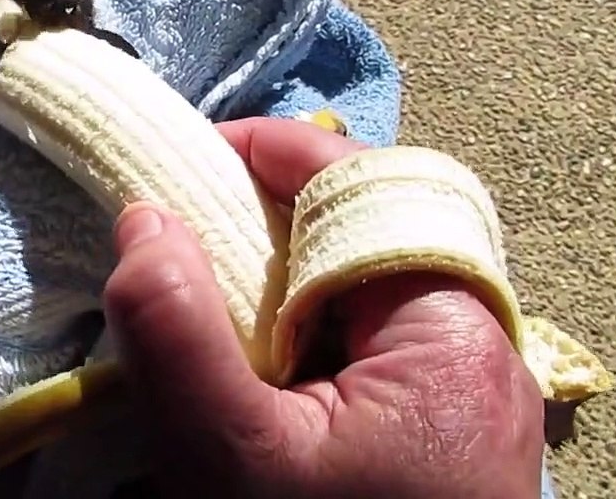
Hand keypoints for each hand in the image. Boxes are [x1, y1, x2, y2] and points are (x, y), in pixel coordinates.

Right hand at [102, 117, 544, 497]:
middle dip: (261, 222)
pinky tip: (242, 372)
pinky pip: (355, 345)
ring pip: (351, 290)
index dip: (274, 154)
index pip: (367, 187)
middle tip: (178, 241)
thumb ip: (179, 337)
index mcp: (451, 333)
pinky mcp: (428, 432)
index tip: (185, 159)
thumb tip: (142, 218)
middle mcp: (473, 349)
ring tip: (199, 308)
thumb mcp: (235, 462)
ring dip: (269, 284)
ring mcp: (455, 394)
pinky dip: (289, 337)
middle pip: (360, 232)